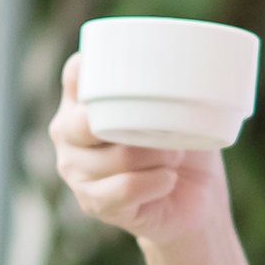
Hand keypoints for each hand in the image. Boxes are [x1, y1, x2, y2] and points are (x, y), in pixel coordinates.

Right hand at [49, 52, 229, 243]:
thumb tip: (185, 61)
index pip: (75, 74)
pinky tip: (168, 180)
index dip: (97, 70)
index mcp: (81, 101)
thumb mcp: (178, 110)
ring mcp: (76, 171)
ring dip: (158, 157)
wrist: (196, 200)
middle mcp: (68, 134)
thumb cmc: (183, 147)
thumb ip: (166, 85)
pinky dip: (155, 182)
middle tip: (170, 133)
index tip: (133, 73)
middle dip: (139, 125)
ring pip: (117, 157)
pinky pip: (124, 189)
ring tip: (174, 158)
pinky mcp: (93, 203)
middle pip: (87, 122)